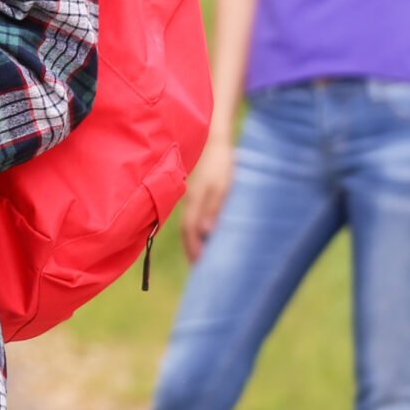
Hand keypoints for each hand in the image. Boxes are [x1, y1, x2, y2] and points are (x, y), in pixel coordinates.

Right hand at [179, 141, 232, 261]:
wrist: (216, 142)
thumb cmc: (222, 165)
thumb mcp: (222, 187)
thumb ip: (213, 208)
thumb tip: (206, 232)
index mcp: (195, 202)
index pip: (190, 232)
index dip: (193, 249)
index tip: (198, 266)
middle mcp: (191, 201)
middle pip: (187, 230)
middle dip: (191, 249)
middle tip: (197, 267)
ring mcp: (193, 196)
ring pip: (189, 223)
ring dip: (193, 240)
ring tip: (199, 255)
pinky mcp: (198, 192)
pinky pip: (194, 215)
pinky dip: (196, 228)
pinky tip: (203, 232)